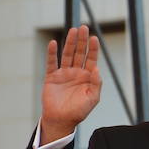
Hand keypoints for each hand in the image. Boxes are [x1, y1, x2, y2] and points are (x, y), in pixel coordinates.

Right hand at [41, 25, 100, 143]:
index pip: (91, 59)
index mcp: (87, 77)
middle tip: (84, 27)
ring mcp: (63, 74)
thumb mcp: (92, 99)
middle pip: (79, 53)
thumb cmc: (78, 111)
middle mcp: (75, 72)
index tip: (94, 38)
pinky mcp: (51, 77)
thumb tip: (97, 69)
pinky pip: (51, 63)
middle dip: (82, 41)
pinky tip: (53, 43)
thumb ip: (96, 84)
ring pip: (67, 54)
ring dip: (70, 43)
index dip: (93, 49)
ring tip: (73, 31)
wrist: (61, 121)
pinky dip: (51, 53)